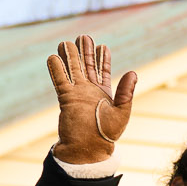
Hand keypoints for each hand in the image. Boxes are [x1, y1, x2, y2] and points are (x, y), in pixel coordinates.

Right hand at [47, 34, 136, 163]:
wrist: (86, 149)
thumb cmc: (106, 134)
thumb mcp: (121, 113)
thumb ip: (126, 93)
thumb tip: (133, 72)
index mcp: (105, 93)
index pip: (104, 71)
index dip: (103, 59)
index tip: (102, 46)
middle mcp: (90, 91)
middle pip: (86, 66)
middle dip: (85, 51)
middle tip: (84, 36)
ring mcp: (77, 93)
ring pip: (72, 70)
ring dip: (70, 56)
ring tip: (66, 42)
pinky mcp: (65, 98)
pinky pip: (60, 80)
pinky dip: (57, 68)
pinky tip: (54, 57)